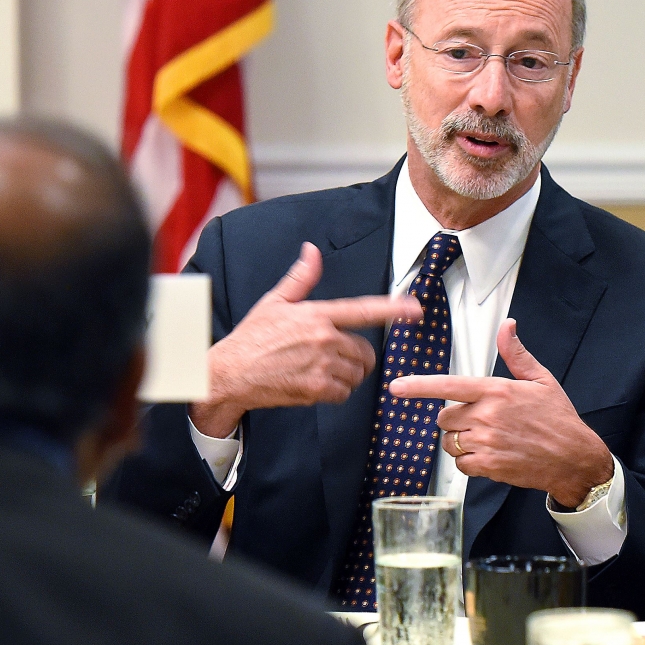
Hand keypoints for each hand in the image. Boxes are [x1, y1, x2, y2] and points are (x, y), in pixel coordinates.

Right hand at [189, 242, 421, 437]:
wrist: (229, 374)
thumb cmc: (251, 338)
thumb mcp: (275, 302)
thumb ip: (301, 278)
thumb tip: (312, 251)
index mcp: (317, 314)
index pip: (363, 310)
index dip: (393, 309)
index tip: (415, 309)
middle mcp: (323, 339)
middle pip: (365, 350)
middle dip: (356, 355)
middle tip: (332, 355)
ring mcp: (321, 365)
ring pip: (357, 373)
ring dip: (346, 374)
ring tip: (320, 369)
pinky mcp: (316, 390)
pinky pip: (344, 393)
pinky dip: (335, 391)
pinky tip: (315, 384)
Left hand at [387, 318, 612, 507]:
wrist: (573, 458)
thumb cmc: (558, 418)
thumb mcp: (541, 379)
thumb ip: (516, 354)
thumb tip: (507, 326)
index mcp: (496, 391)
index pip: (449, 385)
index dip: (419, 386)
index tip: (397, 387)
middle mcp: (487, 415)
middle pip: (445, 418)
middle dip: (455, 420)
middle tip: (479, 421)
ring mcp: (486, 442)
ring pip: (450, 442)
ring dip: (461, 442)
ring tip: (487, 439)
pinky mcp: (489, 466)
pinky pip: (461, 464)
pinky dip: (469, 462)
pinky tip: (490, 456)